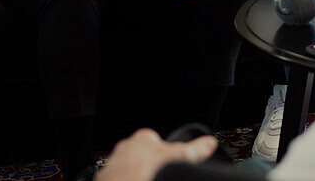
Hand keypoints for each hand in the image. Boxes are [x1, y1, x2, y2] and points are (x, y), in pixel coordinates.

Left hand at [96, 128, 216, 180]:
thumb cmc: (145, 173)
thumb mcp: (177, 160)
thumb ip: (193, 151)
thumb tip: (209, 143)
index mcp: (143, 138)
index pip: (157, 140)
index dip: (167, 153)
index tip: (170, 163)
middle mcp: (125, 148)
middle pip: (143, 155)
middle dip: (151, 165)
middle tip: (159, 175)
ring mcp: (114, 165)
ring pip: (130, 168)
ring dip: (138, 175)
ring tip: (149, 180)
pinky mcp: (105, 179)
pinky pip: (120, 179)